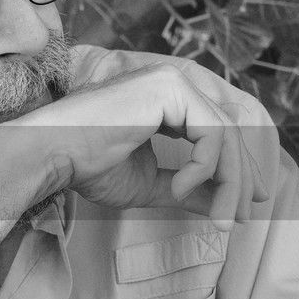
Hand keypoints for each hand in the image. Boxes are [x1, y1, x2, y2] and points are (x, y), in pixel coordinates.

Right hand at [0, 63, 268, 229]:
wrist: (53, 152)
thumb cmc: (88, 166)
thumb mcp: (150, 185)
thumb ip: (187, 190)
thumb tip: (222, 207)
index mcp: (167, 100)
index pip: (216, 132)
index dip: (235, 169)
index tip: (243, 205)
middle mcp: (174, 84)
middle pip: (228, 132)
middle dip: (240, 179)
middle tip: (245, 215)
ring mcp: (173, 82)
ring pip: (225, 135)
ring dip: (228, 182)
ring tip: (220, 217)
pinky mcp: (170, 89)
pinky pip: (210, 135)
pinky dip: (204, 168)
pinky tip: (181, 189)